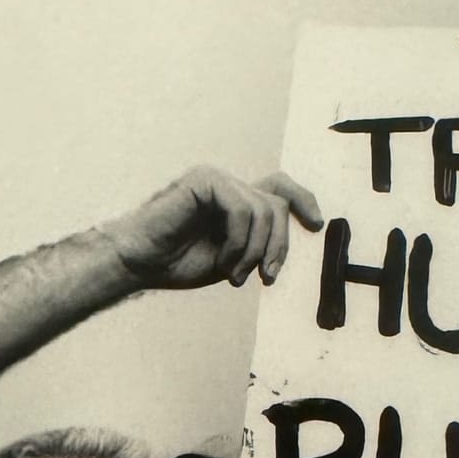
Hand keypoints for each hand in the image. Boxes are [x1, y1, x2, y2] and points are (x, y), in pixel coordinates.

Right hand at [101, 166, 322, 291]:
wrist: (141, 264)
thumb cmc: (180, 263)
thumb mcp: (234, 257)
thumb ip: (262, 241)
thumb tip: (301, 227)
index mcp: (235, 200)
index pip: (279, 187)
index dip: (303, 199)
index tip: (317, 223)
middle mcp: (228, 185)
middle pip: (277, 206)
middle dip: (279, 246)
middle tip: (266, 278)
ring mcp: (216, 179)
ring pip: (264, 211)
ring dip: (254, 252)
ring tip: (233, 275)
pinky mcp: (205, 179)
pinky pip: (242, 209)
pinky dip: (238, 242)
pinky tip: (222, 261)